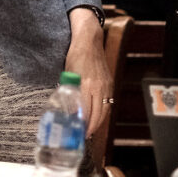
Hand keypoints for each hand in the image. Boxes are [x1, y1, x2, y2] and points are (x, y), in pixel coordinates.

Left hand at [65, 8, 111, 136]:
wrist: (90, 40)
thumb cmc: (76, 55)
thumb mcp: (68, 73)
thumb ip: (69, 91)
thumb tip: (68, 109)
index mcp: (87, 84)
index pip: (87, 111)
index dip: (83, 124)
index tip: (77, 132)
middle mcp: (99, 86)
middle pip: (98, 114)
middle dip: (91, 127)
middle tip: (83, 135)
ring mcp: (107, 85)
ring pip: (105, 109)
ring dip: (98, 121)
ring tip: (90, 129)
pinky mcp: (110, 83)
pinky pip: (108, 102)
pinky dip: (103, 112)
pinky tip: (97, 116)